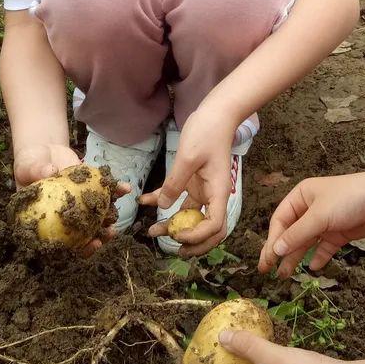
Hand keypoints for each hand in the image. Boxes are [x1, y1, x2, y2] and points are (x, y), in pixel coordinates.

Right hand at [14, 143, 132, 256]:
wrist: (43, 150)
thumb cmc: (29, 165)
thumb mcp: (27, 169)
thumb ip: (36, 171)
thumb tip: (49, 171)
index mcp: (48, 222)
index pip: (62, 242)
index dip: (76, 248)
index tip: (88, 244)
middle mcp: (66, 217)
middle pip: (83, 234)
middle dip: (97, 237)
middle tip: (107, 234)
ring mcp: (80, 204)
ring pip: (97, 216)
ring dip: (109, 217)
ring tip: (116, 215)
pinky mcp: (90, 189)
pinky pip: (104, 192)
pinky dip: (115, 190)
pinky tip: (125, 188)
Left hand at [142, 108, 237, 255]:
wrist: (216, 114)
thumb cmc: (207, 132)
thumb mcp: (188, 157)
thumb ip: (175, 183)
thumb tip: (163, 207)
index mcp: (218, 192)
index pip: (215, 225)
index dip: (198, 236)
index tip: (178, 234)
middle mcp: (213, 195)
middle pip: (208, 229)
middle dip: (191, 242)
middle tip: (172, 249)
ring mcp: (203, 190)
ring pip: (190, 217)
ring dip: (174, 226)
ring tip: (152, 231)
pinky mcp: (193, 182)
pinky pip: (179, 198)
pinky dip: (163, 202)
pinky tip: (146, 201)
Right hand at [260, 161, 364, 279]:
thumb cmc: (348, 199)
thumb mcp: (319, 216)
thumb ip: (297, 234)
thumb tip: (275, 250)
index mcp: (301, 196)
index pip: (280, 220)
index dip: (273, 240)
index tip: (268, 259)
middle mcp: (310, 209)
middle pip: (290, 233)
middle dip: (279, 251)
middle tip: (266, 271)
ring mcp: (326, 222)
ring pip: (306, 242)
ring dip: (296, 257)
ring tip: (285, 275)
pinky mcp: (339, 233)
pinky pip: (324, 247)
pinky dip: (319, 257)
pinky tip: (314, 268)